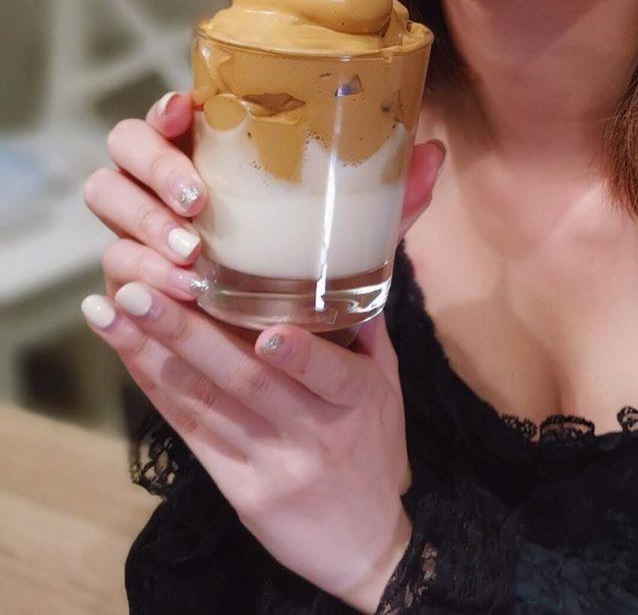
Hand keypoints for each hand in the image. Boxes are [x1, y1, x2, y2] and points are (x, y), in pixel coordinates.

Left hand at [81, 91, 447, 608]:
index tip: (267, 325)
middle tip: (141, 284)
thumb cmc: (375, 443)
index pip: (333, 375)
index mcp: (360, 401)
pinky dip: (152, 384)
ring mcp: (269, 462)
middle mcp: (313, 433)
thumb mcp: (386, 379)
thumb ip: (363, 314)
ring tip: (114, 305)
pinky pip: (187, 429)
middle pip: (246, 382)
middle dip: (189, 332)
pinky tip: (122, 346)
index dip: (301, 353)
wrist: (365, 544)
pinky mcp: (235, 486)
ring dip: (154, 350)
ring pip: (204, 402)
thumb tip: (359, 230)